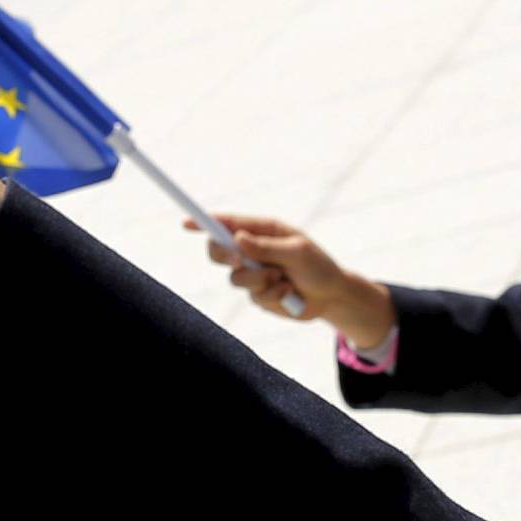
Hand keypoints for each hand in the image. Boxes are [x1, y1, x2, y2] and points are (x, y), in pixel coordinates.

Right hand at [187, 211, 393, 340]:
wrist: (332, 297)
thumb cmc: (319, 267)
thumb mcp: (298, 252)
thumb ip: (267, 247)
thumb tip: (237, 239)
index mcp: (264, 231)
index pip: (228, 224)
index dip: (206, 223)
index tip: (187, 224)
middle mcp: (254, 251)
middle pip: (219, 251)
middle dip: (225, 256)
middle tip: (239, 259)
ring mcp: (254, 274)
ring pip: (235, 278)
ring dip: (259, 280)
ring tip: (284, 279)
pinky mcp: (258, 295)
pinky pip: (253, 297)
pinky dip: (273, 295)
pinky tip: (289, 293)